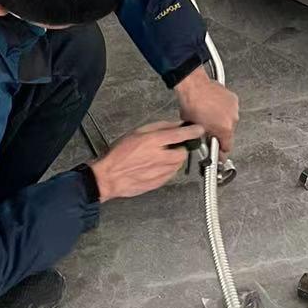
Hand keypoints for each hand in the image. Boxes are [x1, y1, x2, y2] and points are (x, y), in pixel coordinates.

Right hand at [90, 121, 204, 202]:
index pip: (180, 134)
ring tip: (159, 157)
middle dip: (181, 149)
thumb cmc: (119, 154)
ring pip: (178, 165)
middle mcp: (159, 157)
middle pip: (183, 153)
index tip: (198, 129)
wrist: (109, 176)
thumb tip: (175, 124)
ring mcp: (159, 172)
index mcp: (153, 142)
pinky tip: (155, 167)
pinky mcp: (158, 183)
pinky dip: (167, 170)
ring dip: (174, 160)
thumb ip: (158, 127)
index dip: (192, 131)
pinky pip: (170, 175)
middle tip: (172, 147)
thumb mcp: (137, 132)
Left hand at [175, 65, 239, 153]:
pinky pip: (230, 109)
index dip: (221, 152)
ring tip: (210, 116)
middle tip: (210, 130)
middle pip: (229, 133)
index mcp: (225, 129)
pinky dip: (224, 110)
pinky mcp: (233, 99)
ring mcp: (234, 108)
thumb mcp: (196, 130)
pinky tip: (214, 108)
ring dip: (222, 121)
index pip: (227, 147)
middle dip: (220, 133)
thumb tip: (206, 142)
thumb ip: (205, 139)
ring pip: (230, 121)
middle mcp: (232, 119)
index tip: (219, 153)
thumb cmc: (192, 104)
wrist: (194, 87)